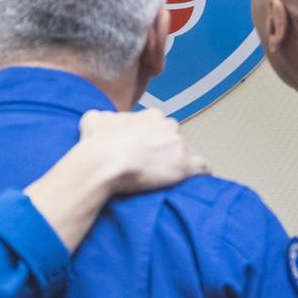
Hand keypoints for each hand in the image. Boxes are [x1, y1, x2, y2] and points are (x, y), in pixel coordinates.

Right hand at [77, 108, 209, 194]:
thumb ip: (104, 117)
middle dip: (167, 149)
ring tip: (169, 178)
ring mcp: (178, 145)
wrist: (103, 162)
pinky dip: (199, 174)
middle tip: (154, 165)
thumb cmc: (97, 144)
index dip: (153, 138)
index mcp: (151, 116)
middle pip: (174, 137)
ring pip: (189, 152)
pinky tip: (193, 182)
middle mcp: (168, 126)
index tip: (146, 150)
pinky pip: (202, 168)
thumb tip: (103, 119)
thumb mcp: (94, 119)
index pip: (160, 124)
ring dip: (181, 163)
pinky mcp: (185, 165)